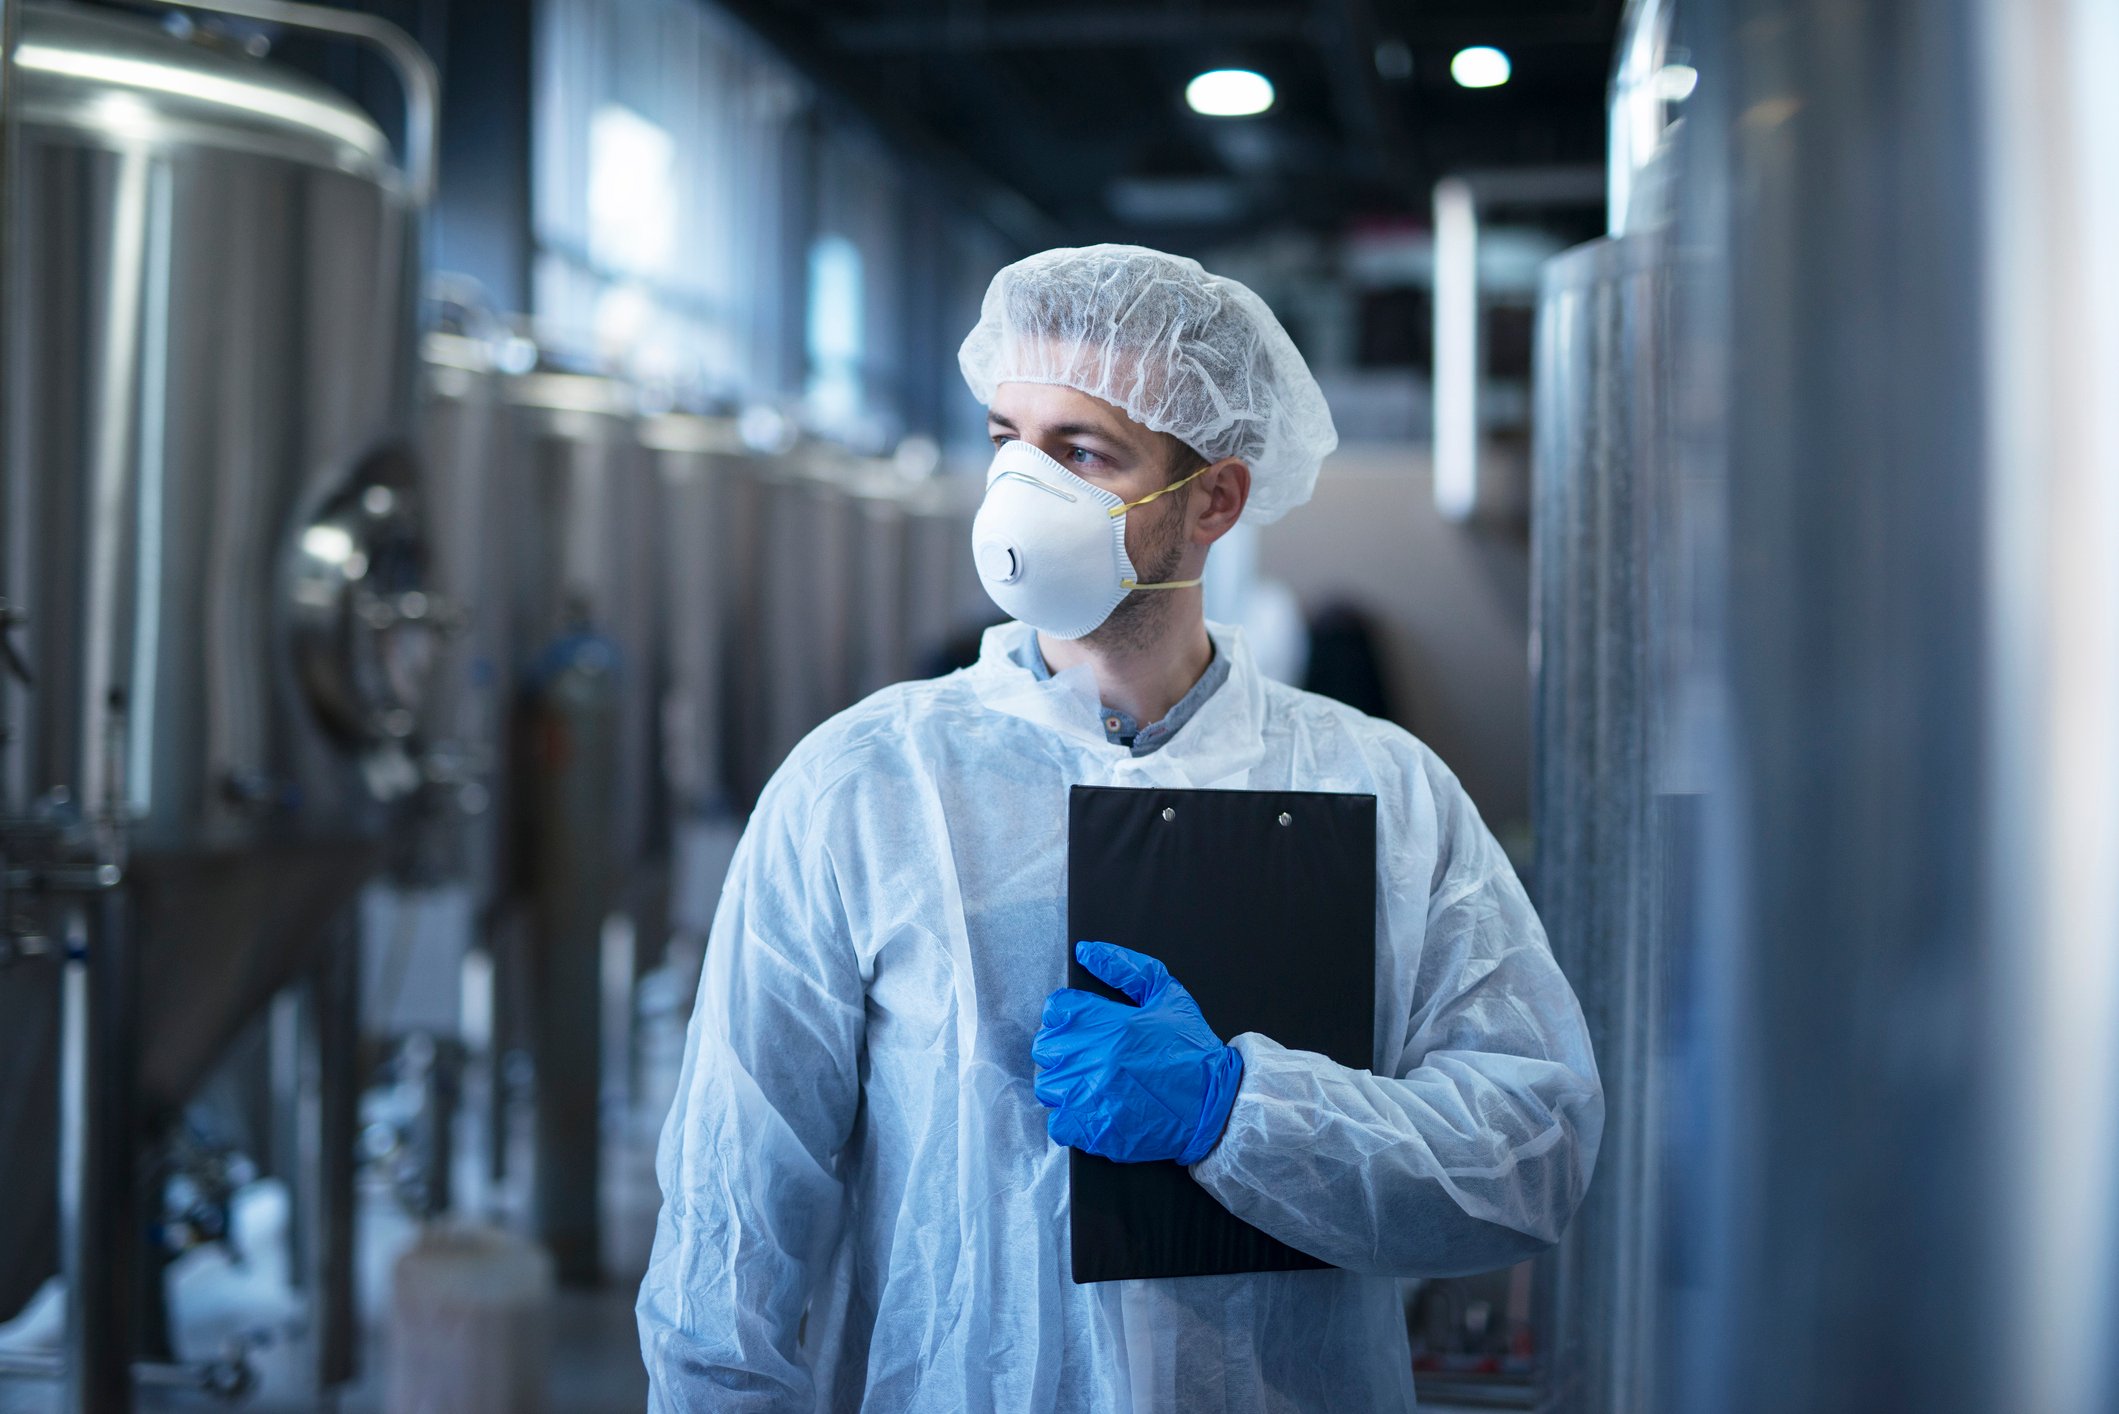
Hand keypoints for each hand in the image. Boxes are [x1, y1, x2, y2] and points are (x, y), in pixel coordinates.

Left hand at [1032, 940, 1243, 1164]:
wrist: (1214, 1106)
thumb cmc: (1192, 1049)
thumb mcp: (1167, 994)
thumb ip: (1125, 968)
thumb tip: (1086, 952)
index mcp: (1108, 1024)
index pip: (1057, 1009)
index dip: (1069, 1014)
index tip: (1084, 1024)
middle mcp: (1092, 1059)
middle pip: (1045, 1047)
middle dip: (1063, 1047)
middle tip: (1089, 1054)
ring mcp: (1090, 1098)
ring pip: (1047, 1085)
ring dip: (1065, 1082)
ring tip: (1092, 1083)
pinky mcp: (1092, 1130)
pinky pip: (1057, 1122)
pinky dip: (1069, 1118)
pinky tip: (1093, 1109)